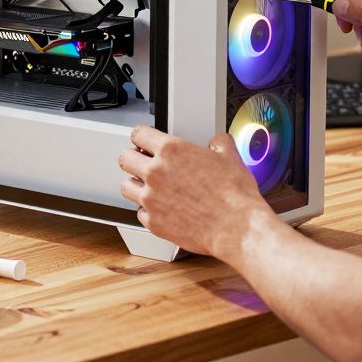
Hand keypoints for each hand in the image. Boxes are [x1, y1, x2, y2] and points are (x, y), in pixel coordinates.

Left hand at [117, 125, 273, 258]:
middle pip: (125, 159)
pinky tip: (161, 209)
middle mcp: (156, 173)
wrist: (237, 227)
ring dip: (136, 185)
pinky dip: (148, 211)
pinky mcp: (153, 222)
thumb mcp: (230, 157)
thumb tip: (217, 143)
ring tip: (148, 187)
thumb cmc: (234, 196)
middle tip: (143, 163)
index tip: (144, 141)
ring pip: (126, 187)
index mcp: (172, 151)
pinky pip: (139, 213)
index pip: (138, 134)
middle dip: (133, 159)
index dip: (142, 137)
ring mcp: (151, 199)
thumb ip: (218, 143)